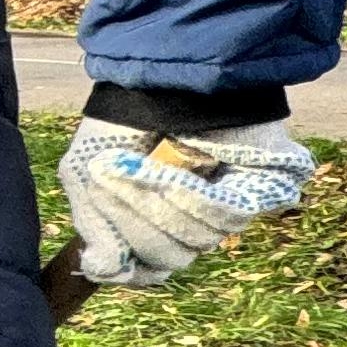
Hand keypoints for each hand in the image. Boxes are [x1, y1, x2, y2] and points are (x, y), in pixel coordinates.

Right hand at [59, 117, 314, 287]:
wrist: (162, 76)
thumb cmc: (122, 123)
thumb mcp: (86, 174)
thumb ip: (93, 226)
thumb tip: (100, 271)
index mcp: (155, 222)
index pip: (150, 269)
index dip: (133, 266)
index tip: (115, 250)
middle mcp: (193, 220)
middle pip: (170, 258)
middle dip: (140, 222)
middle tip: (121, 179)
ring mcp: (226, 207)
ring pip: (199, 240)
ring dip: (166, 204)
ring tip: (152, 166)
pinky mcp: (260, 191)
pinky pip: (228, 218)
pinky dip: (196, 197)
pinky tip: (182, 173)